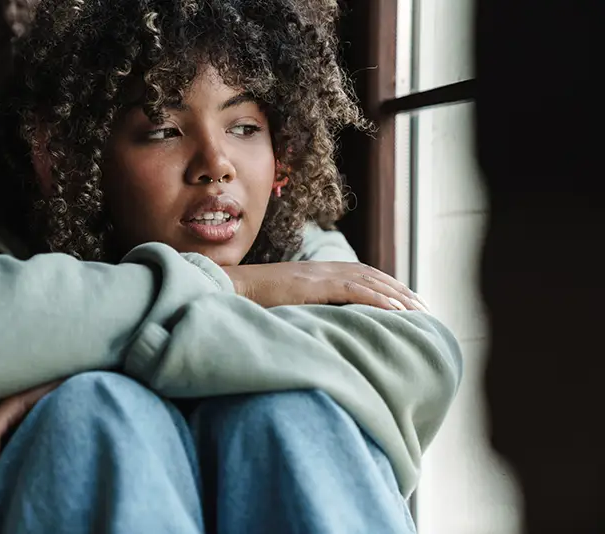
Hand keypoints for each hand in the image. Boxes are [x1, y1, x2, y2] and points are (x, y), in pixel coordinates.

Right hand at [223, 261, 428, 311]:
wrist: (229, 288)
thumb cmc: (252, 301)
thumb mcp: (285, 304)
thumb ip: (306, 308)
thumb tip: (322, 327)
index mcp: (318, 272)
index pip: (362, 275)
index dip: (387, 287)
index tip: (407, 302)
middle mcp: (323, 269)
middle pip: (373, 276)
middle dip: (401, 292)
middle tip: (424, 309)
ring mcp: (318, 275)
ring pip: (369, 281)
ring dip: (398, 296)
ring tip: (419, 312)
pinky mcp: (313, 284)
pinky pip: (353, 291)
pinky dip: (378, 300)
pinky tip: (397, 312)